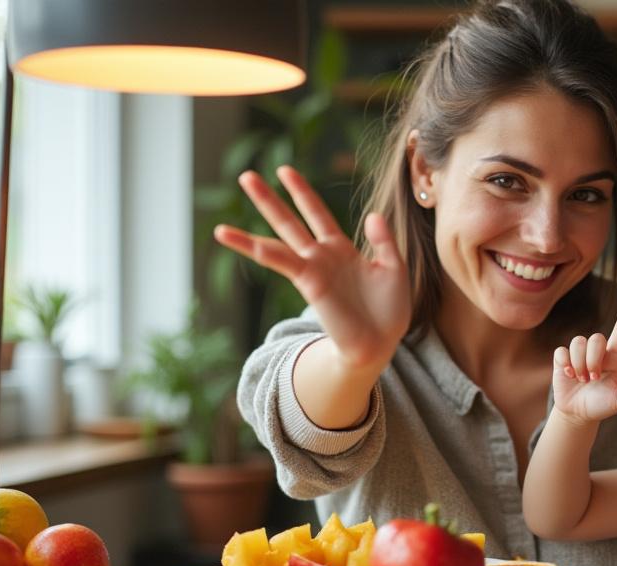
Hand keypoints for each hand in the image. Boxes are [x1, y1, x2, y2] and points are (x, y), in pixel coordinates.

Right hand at [213, 166, 409, 368]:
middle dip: (268, 199)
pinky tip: (238, 240)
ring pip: (277, 240)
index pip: (317, 213)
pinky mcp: (310, 284)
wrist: (380, 343)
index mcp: (341, 250)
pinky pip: (281, 261)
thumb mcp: (394, 269)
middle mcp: (321, 257)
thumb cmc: (388, 311)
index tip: (284, 171)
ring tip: (223, 221)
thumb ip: (384, 241)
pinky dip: (258, 249)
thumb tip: (372, 214)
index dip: (301, 192)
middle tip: (246, 176)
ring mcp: (312, 270)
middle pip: (289, 222)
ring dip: (252, 231)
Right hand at [551, 293, 616, 424]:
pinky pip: (562, 351)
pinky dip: (565, 364)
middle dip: (593, 361)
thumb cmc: (602, 406)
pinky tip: (568, 375)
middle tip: (591, 379)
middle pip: (596, 338)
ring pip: (579, 342)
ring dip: (579, 364)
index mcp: (614, 357)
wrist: (577, 415)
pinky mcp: (563, 358)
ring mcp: (580, 354)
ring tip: (580, 379)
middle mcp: (598, 352)